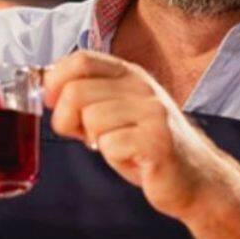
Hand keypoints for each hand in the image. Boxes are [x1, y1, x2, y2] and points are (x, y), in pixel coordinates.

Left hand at [43, 51, 229, 217]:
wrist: (195, 179)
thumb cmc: (149, 147)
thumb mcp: (118, 112)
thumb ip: (88, 96)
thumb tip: (45, 86)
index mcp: (130, 75)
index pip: (81, 59)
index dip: (55, 81)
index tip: (54, 103)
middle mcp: (143, 87)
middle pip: (76, 92)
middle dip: (67, 120)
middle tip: (85, 136)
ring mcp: (153, 112)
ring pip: (91, 119)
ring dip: (95, 141)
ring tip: (117, 147)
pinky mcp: (158, 140)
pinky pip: (111, 145)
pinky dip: (114, 158)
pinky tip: (133, 159)